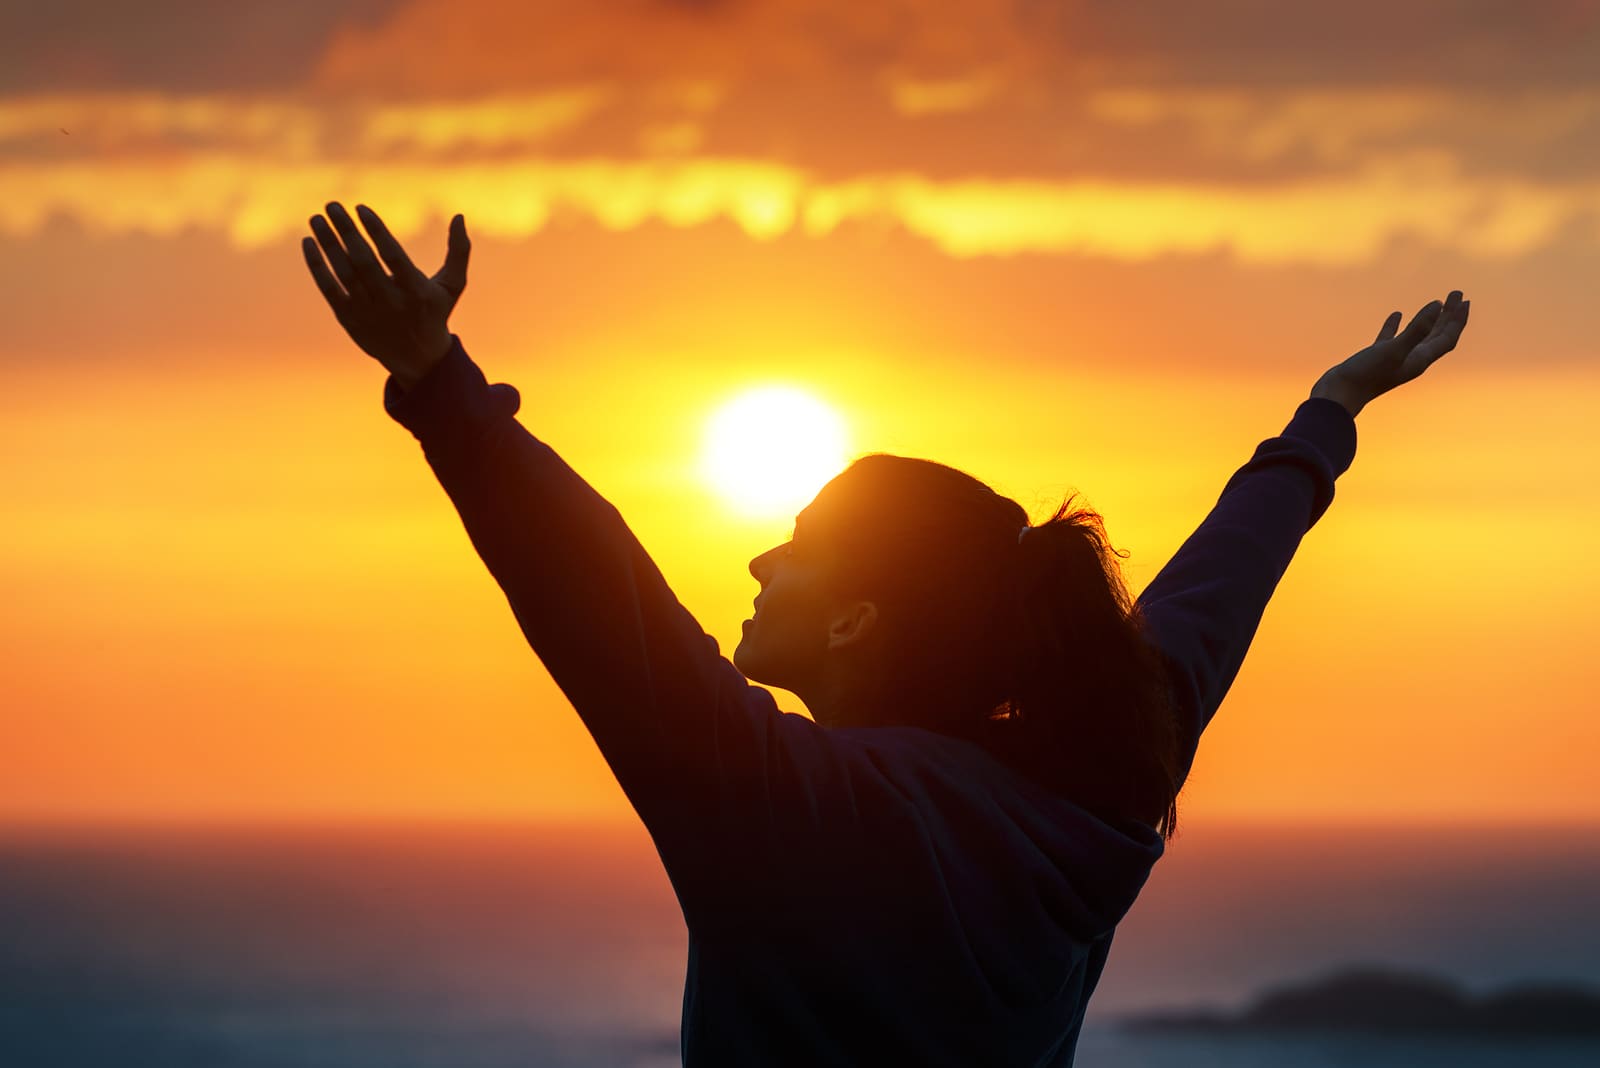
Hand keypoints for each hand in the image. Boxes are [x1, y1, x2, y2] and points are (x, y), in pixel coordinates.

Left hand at [302, 201, 470, 388]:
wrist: (418, 359)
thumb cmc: (434, 312)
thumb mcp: (452, 285)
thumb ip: (459, 251)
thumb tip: (459, 216)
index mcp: (416, 291)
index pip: (392, 255)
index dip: (376, 230)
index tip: (361, 208)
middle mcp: (391, 302)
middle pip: (363, 260)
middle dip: (346, 230)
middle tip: (332, 205)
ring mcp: (368, 312)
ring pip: (343, 272)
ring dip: (327, 243)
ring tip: (317, 219)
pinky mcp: (349, 319)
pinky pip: (328, 288)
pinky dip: (317, 265)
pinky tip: (309, 242)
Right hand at [1310, 290, 1469, 417]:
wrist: (1337, 396)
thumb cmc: (1366, 375)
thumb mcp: (1394, 349)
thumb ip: (1417, 328)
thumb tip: (1438, 304)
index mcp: (1420, 360)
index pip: (1446, 338)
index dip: (1457, 320)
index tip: (1464, 300)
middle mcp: (1411, 360)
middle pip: (1437, 336)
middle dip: (1448, 316)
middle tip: (1456, 294)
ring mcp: (1393, 359)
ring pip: (1417, 336)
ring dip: (1429, 319)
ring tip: (1436, 303)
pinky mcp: (1376, 357)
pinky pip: (1391, 338)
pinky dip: (1397, 325)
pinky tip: (1397, 314)